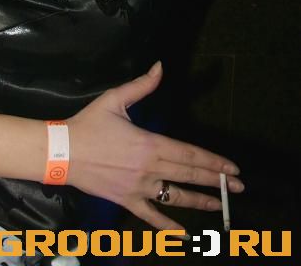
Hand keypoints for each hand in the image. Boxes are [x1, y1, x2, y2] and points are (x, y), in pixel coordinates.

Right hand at [67, 62, 243, 228]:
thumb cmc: (89, 123)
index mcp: (150, 143)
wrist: (62, 151)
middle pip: (189, 175)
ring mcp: (139, 187)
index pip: (190, 154)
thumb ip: (141, 85)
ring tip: (218, 207)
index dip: (214, 161)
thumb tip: (160, 66)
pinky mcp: (126, 201)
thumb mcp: (115, 99)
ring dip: (200, 202)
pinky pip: (150, 216)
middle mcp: (150, 168)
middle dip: (217, 181)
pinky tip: (183, 233)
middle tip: (238, 187)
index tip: (232, 168)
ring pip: (175, 197)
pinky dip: (167, 227)